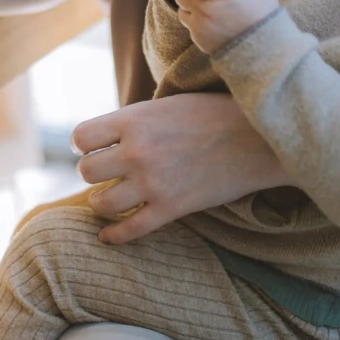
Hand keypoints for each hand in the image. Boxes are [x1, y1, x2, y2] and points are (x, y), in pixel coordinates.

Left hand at [69, 93, 286, 242]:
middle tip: (104, 171)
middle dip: (92, 172)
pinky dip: (114, 236)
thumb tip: (109, 135)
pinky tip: (108, 236)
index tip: (89, 147)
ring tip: (107, 198)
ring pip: (101, 203)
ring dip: (100, 202)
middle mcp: (137, 151)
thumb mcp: (166, 103)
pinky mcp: (172, 208)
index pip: (81, 137)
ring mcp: (153, 182)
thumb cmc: (214, 113)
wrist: (259, 138)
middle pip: (86, 172)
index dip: (82, 144)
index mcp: (133, 119)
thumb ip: (136, 120)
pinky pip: (130, 230)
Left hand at [147, 0, 275, 54]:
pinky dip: (196, 16)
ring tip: (217, 5)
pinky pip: (189, 21)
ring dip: (192, 1)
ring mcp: (199, 27)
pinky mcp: (197, 39)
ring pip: (184, 6)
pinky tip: (217, 19)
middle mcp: (206, 11)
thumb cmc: (263, 13)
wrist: (264, 52)